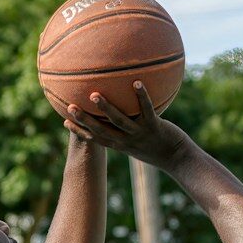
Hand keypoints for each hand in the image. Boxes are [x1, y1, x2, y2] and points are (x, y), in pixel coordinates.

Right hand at [63, 82, 191, 168]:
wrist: (178, 159)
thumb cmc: (158, 148)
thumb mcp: (140, 142)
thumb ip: (128, 129)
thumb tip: (120, 111)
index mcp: (121, 145)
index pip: (96, 139)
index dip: (80, 130)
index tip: (65, 120)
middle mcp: (127, 141)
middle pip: (101, 131)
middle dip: (85, 119)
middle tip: (70, 107)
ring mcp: (140, 134)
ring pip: (120, 121)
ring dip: (106, 108)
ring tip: (94, 95)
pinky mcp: (155, 127)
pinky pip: (147, 110)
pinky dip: (141, 97)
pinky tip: (137, 82)